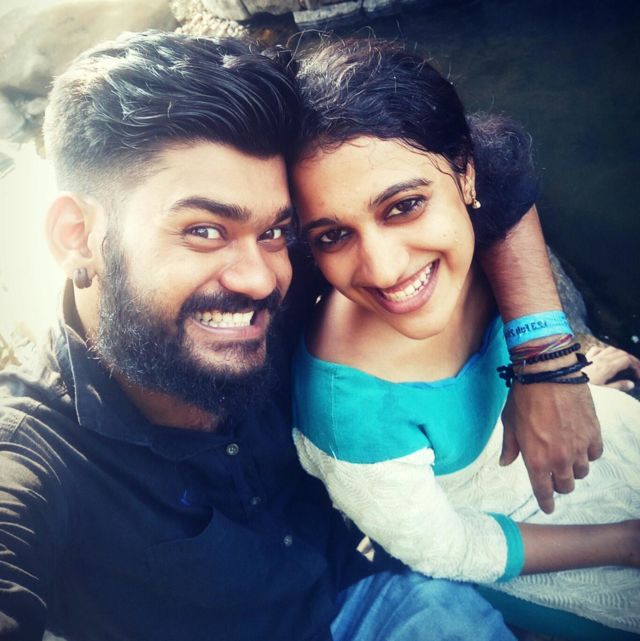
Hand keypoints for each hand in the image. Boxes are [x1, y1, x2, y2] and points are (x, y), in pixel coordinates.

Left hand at [500, 381, 602, 513]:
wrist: (548, 375)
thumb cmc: (523, 398)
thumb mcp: (509, 423)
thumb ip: (509, 447)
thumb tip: (505, 462)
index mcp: (536, 460)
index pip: (543, 492)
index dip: (546, 502)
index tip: (548, 507)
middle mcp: (560, 459)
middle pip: (566, 485)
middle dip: (559, 484)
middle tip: (553, 475)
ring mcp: (579, 448)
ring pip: (582, 472)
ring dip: (573, 468)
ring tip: (565, 456)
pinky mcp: (593, 434)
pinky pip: (594, 454)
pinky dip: (588, 453)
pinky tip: (579, 444)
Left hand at [584, 345, 639, 390]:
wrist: (567, 385)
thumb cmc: (586, 389)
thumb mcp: (605, 391)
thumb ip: (619, 386)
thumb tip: (631, 383)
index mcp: (607, 367)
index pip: (627, 360)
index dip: (636, 365)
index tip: (638, 374)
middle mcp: (601, 359)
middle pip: (621, 353)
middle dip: (631, 359)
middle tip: (636, 368)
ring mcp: (592, 357)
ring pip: (611, 349)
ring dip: (620, 353)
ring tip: (625, 362)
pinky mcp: (585, 358)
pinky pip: (597, 349)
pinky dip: (605, 350)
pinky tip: (606, 355)